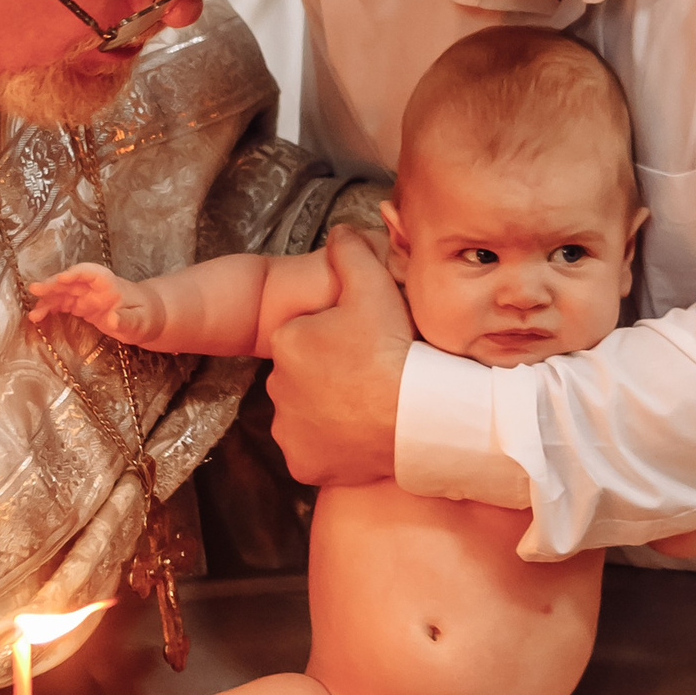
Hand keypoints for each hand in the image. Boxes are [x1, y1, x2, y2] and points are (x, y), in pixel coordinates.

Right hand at [26, 262, 162, 343]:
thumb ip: (126, 320)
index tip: (61, 279)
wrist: (147, 317)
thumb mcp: (140, 322)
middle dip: (53, 284)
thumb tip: (112, 319)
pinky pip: (62, 304)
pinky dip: (50, 309)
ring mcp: (86, 295)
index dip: (76, 274)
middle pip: (71, 281)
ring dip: (47, 299)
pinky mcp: (81, 306)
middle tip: (36, 290)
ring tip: (33, 314)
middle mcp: (94, 287)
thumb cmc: (146, 316)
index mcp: (110, 284)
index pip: (91, 273)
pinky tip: (37, 317)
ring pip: (62, 293)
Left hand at [266, 231, 411, 487]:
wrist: (418, 416)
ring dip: (329, 410)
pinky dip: (332, 447)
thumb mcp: (375, 287)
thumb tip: (339, 230)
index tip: (369, 344)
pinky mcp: (303, 463)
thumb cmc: (395, 349)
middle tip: (371, 374)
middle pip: (305, 374)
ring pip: (306, 413)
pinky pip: (313, 451)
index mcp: (287, 340)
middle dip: (330, 373)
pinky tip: (360, 437)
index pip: (309, 334)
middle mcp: (277, 386)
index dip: (340, 336)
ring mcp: (289, 430)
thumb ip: (351, 253)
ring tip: (369, 406)